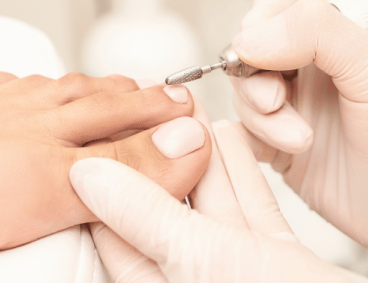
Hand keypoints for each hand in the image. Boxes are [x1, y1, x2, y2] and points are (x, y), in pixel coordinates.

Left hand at [70, 102, 367, 282]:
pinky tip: (232, 139)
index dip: (109, 170)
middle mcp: (194, 281)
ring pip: (210, 203)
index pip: (113, 224)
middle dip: (157, 150)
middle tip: (150, 102)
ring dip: (200, 154)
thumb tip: (86, 178)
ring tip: (186, 107)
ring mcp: (239, 274)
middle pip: (161, 207)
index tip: (105, 124)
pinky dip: (242, 173)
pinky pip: (252, 210)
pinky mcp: (281, 265)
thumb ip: (146, 216)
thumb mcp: (201, 260)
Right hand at [227, 0, 367, 282]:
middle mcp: (312, 61)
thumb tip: (251, 36)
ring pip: (241, 89)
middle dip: (255, 72)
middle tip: (279, 99)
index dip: (264, 13)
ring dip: (262, 115)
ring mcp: (295, 103)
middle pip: (248, 42)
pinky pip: (240, 130)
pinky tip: (285, 152)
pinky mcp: (281, 145)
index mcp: (340, 27)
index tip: (266, 46)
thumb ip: (315, 33)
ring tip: (300, 138)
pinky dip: (251, 140)